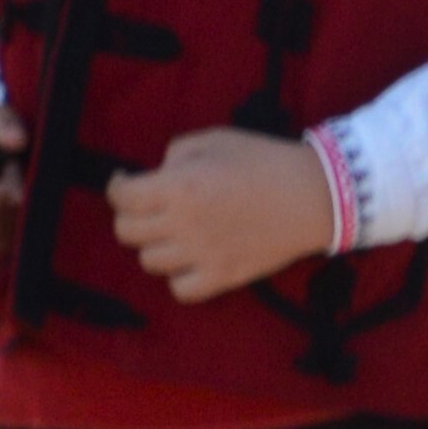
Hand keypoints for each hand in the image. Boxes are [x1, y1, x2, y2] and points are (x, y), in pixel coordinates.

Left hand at [107, 126, 336, 303]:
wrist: (310, 195)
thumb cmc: (263, 159)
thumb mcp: (216, 139)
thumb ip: (177, 154)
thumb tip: (159, 175)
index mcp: (179, 186)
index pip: (123, 197)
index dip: (116, 187)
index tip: (124, 182)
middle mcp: (183, 225)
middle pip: (127, 232)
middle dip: (131, 215)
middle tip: (148, 206)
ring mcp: (201, 256)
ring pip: (149, 261)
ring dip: (155, 243)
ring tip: (173, 230)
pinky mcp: (221, 278)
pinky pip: (179, 289)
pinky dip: (178, 275)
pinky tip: (190, 258)